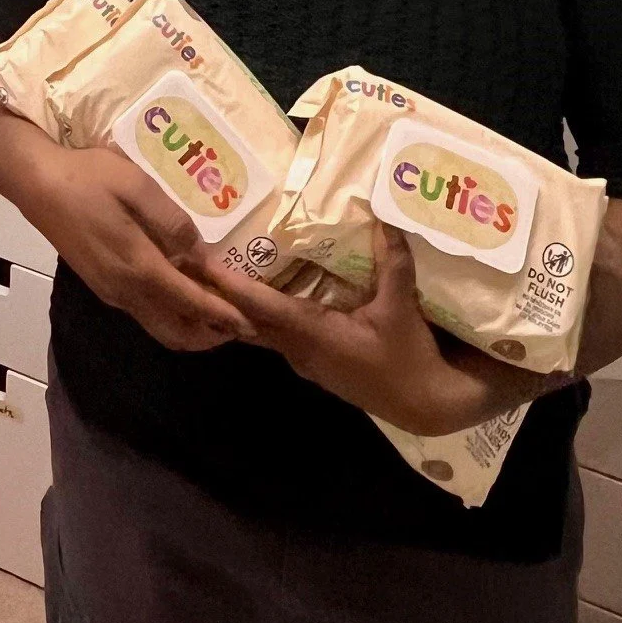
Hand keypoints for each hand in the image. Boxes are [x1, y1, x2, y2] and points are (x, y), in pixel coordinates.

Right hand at [22, 144, 255, 352]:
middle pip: (174, 330)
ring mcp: (110, 290)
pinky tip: (182, 291)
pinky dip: (170, 314)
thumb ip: (172, 221)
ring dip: (190, 326)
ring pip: (157, 326)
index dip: (222, 314)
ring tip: (218, 311)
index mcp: (138, 266)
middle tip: (239, 323)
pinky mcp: (101, 284)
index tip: (251, 322)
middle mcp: (125, 290)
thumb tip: (200, 252)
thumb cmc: (88, 178)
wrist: (37, 184)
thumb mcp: (137, 186)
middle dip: (210, 334)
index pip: (190, 302)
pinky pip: (143, 312)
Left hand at [206, 225, 534, 434]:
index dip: (231, 287)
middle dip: (221, 295)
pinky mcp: (315, 363)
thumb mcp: (402, 309)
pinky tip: (259, 294)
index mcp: (313, 335)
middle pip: (248, 321)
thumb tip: (385, 218)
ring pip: (260, 331)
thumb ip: (393, 263)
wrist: (427, 405)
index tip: (202, 265)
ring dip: (239, 306)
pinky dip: (261, 315)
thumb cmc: (410, 359)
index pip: (261, 308)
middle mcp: (299, 350)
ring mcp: (305, 360)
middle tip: (195, 262)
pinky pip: (277, 335)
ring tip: (216, 273)